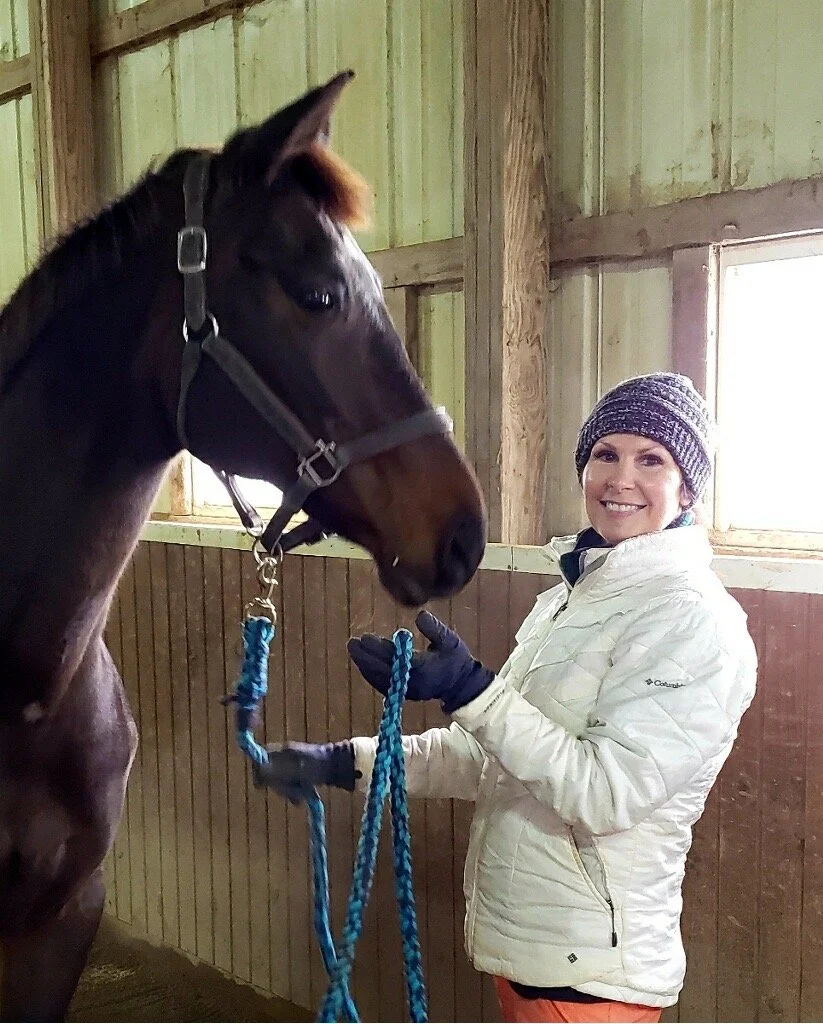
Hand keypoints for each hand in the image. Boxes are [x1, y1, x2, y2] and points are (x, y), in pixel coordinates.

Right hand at [252, 741, 358, 802]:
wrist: (338, 767)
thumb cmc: (317, 766)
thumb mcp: (295, 769)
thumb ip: (276, 771)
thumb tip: (258, 771)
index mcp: (283, 751)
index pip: (261, 759)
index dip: (259, 772)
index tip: (261, 786)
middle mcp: (286, 756)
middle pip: (270, 773)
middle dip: (278, 786)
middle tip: (288, 794)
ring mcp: (293, 765)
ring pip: (281, 781)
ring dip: (287, 791)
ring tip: (298, 798)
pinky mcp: (301, 773)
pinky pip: (291, 784)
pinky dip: (294, 792)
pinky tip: (302, 797)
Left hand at [347, 610, 493, 712]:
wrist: (461, 685)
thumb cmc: (456, 660)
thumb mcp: (450, 641)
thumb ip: (435, 629)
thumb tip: (419, 615)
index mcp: (424, 669)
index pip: (395, 658)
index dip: (379, 649)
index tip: (365, 638)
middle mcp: (412, 683)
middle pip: (383, 670)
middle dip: (366, 657)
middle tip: (352, 642)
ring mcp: (407, 690)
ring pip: (380, 678)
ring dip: (365, 664)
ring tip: (354, 649)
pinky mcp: (404, 693)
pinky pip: (383, 684)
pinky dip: (371, 673)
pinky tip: (363, 662)